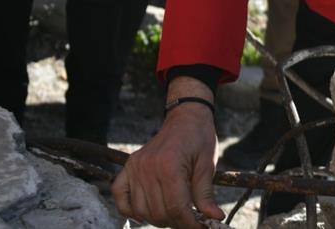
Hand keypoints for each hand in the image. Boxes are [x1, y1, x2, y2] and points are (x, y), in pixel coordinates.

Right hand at [112, 78, 222, 227]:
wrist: (185, 117)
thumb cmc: (198, 138)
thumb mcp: (207, 165)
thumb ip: (206, 194)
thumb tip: (215, 219)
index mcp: (169, 166)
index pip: (177, 208)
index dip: (190, 224)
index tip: (200, 227)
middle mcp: (148, 167)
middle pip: (159, 212)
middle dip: (177, 222)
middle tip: (189, 220)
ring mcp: (135, 167)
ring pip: (141, 210)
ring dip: (157, 219)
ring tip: (173, 215)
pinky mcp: (129, 166)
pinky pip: (119, 195)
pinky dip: (128, 209)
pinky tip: (143, 213)